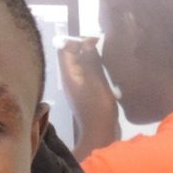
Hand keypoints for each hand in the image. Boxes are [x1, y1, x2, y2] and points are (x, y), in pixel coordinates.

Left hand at [55, 36, 119, 158]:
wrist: (101, 134)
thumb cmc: (98, 108)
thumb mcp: (96, 80)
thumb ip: (90, 60)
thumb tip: (86, 41)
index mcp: (68, 75)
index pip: (64, 49)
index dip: (76, 39)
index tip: (95, 38)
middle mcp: (70, 79)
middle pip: (72, 56)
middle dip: (85, 46)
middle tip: (102, 43)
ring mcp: (78, 87)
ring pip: (82, 64)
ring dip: (92, 57)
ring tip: (107, 52)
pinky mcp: (87, 93)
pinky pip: (89, 74)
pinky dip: (96, 68)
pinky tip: (108, 67)